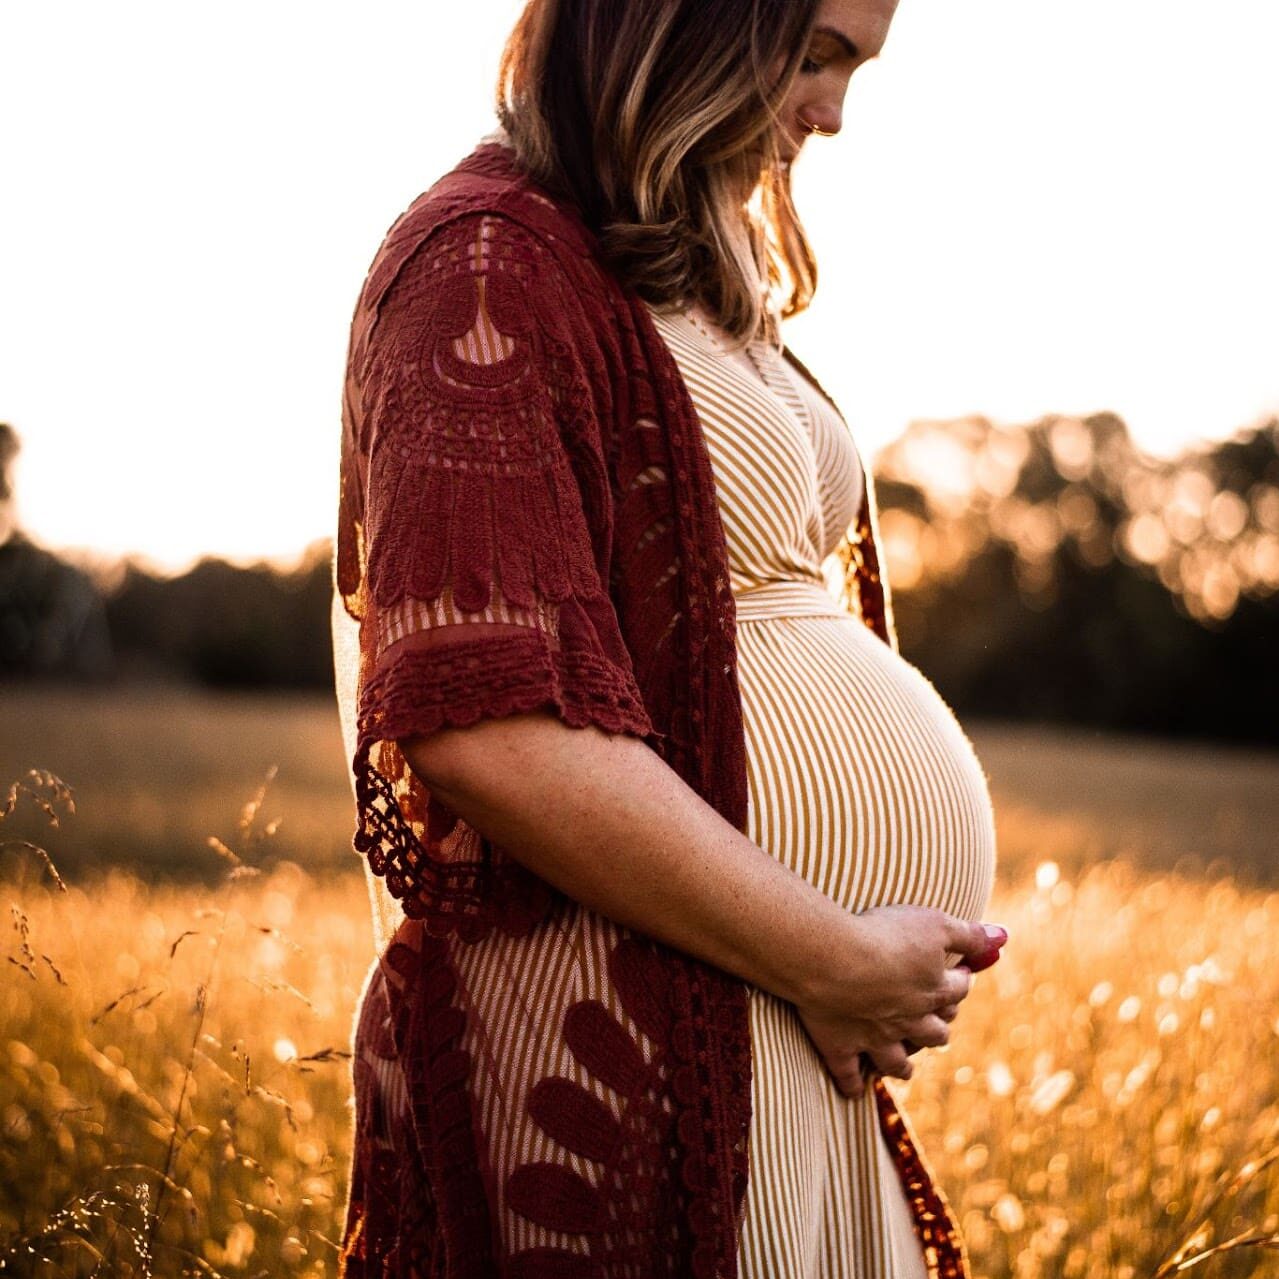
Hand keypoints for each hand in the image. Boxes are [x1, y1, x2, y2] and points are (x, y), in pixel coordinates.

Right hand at [793, 906, 1003, 1099]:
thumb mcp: (935, 924)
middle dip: (938, 1029)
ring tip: (905, 1065)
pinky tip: (853, 1090)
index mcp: (933, 990)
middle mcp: (909, 1020)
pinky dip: (851, 1083)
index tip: (960, 973)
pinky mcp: (840, 1045)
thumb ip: (970, 935)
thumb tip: (1004, 938)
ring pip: (897, 1061)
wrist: (833, 959)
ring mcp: (874, 1037)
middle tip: (936, 1021)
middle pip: (933, 1033)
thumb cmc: (885, 935)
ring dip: (903, 1064)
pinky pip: (848, 1073)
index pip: (958, 990)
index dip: (961, 981)